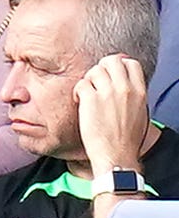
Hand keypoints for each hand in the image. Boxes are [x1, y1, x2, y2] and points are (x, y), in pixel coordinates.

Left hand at [75, 54, 148, 175]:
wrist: (117, 156)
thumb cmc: (126, 140)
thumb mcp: (138, 112)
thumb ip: (132, 95)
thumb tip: (121, 85)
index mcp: (139, 91)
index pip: (130, 63)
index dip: (117, 65)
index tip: (109, 75)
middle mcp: (125, 88)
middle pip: (111, 61)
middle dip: (100, 69)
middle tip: (94, 83)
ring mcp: (108, 93)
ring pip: (94, 71)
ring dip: (88, 81)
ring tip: (86, 96)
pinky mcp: (91, 100)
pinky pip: (81, 84)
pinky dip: (77, 91)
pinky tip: (79, 102)